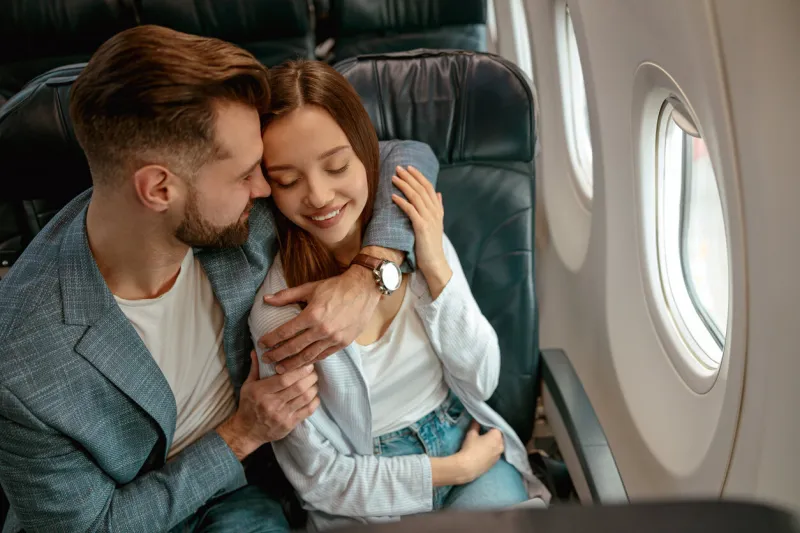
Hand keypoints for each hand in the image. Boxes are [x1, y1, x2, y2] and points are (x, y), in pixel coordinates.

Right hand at [217, 351, 319, 459]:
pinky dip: (314, 400)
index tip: (307, 364)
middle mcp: (271, 404)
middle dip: (310, 377)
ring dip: (313, 387)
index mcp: (260, 392)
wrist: (247, 431)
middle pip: (298, 387)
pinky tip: (313, 395)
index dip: (299, 370)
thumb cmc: (248, 405)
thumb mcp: (247, 385)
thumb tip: (257, 350)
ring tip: (313, 381)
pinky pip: (308, 410)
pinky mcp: (289, 425)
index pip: (284, 379)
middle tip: (313, 371)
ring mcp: (281, 416)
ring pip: (305, 398)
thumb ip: (255, 368)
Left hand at [258, 265, 380, 372]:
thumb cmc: (336, 287)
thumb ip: (286, 296)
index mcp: (312, 315)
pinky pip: (323, 355)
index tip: (261, 344)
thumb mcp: (310, 288)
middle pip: (294, 348)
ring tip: (280, 369)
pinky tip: (302, 364)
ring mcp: (334, 338)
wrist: (364, 289)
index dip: (270, 339)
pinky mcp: (343, 343)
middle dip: (277, 355)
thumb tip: (266, 299)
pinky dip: (311, 361)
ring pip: (308, 356)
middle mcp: (322, 329)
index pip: (285, 332)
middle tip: (266, 360)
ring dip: (292, 364)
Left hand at [391, 165, 451, 297]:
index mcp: (437, 210)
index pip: (429, 187)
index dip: (419, 176)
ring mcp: (428, 219)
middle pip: (421, 188)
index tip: (409, 167)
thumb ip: (438, 208)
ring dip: (404, 185)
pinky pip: (411, 210)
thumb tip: (439, 194)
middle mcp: (434, 212)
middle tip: (398, 168)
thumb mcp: (437, 224)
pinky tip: (393, 196)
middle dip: (409, 176)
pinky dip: (402, 202)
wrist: (435, 262)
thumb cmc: (431, 245)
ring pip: (416, 196)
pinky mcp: (421, 227)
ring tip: (394, 177)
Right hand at [456, 421, 503, 482]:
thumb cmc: (470, 448)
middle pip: (498, 436)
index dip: (489, 425)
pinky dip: (491, 451)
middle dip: (492, 434)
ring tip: (483, 443)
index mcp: (497, 436)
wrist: (468, 467)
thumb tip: (476, 420)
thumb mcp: (471, 434)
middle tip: (483, 433)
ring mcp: (499, 455)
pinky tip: (483, 451)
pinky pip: (495, 453)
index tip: (483, 425)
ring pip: (498, 445)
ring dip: (492, 443)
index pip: (496, 427)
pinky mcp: (495, 462)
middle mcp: (501, 445)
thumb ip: (475, 425)